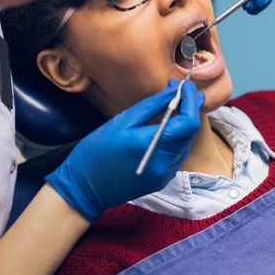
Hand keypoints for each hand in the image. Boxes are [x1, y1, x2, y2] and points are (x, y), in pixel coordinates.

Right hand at [46, 79, 203, 221]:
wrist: (83, 189)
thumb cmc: (96, 152)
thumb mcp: (122, 121)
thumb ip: (152, 106)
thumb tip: (174, 91)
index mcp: (153, 146)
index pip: (188, 122)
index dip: (191, 101)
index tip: (186, 85)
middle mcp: (164, 163)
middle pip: (190, 133)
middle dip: (189, 110)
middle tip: (181, 91)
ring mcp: (165, 175)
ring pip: (185, 144)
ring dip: (183, 125)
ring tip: (174, 106)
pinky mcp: (162, 181)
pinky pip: (176, 155)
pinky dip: (176, 139)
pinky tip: (166, 129)